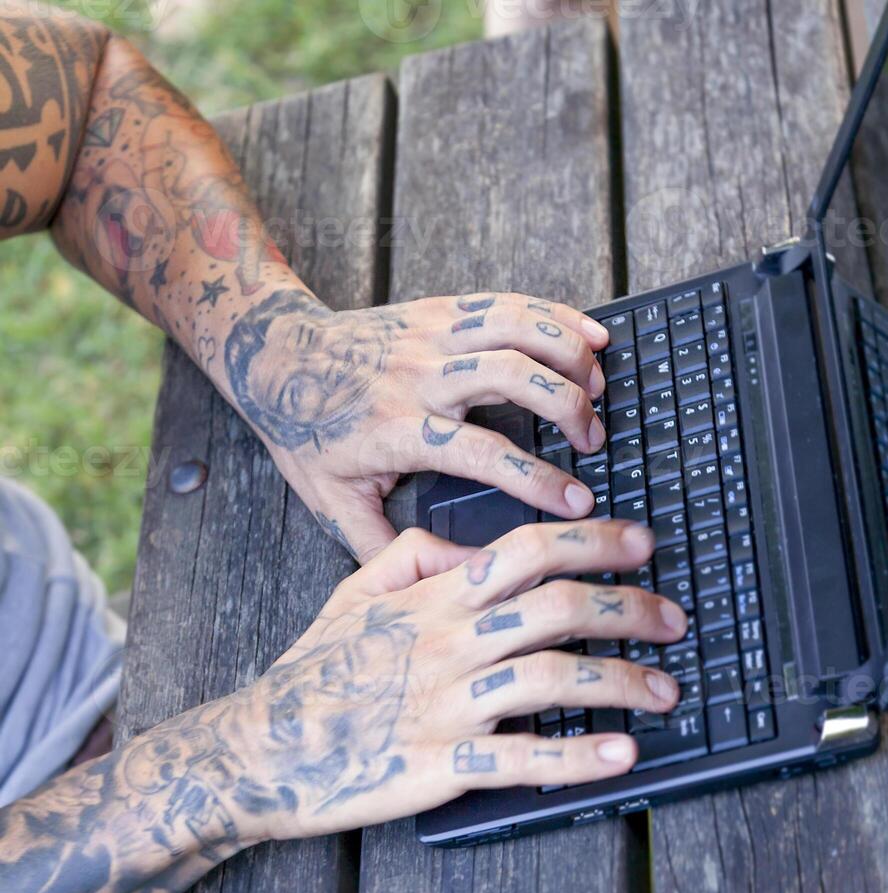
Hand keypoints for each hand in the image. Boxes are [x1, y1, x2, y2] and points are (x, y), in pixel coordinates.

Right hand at [211, 520, 685, 841]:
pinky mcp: (443, 764)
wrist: (265, 746)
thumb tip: (481, 547)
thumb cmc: (318, 665)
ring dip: (620, 682)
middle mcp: (452, 642)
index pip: (528, 551)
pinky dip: (578, 756)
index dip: (592, 541)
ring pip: (553, 678)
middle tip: (674, 619)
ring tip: (667, 690)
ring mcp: (448, 704)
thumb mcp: (357, 587)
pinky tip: (623, 754)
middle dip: (628, 609)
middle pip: (558, 609)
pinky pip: (522, 758)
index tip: (641, 543)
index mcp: (435, 596)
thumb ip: (419, 553)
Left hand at [222, 287, 609, 559]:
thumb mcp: (330, 501)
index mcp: (400, 428)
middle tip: (595, 439)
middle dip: (569, 406)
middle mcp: (421, 376)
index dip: (537, 478)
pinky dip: (555, 314)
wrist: (275, 356)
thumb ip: (379, 547)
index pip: (482, 452)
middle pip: (513, 377)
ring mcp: (432, 336)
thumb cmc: (305, 431)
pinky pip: (507, 303)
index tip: (578, 503)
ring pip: (517, 329)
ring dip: (569, 353)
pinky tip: (590, 332)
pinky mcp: (439, 310)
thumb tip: (431, 584)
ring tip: (601, 384)